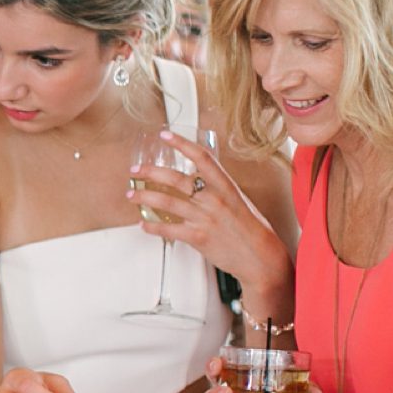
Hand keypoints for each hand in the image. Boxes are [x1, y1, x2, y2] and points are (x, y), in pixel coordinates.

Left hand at [127, 130, 289, 300]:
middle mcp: (214, 199)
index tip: (165, 135)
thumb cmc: (251, 229)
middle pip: (175, 178)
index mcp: (226, 186)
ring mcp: (204, 218)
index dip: (182, 144)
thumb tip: (199, 180)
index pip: (202, 157)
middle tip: (136, 171)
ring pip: (165, 202)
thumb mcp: (239, 201)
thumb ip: (218, 189)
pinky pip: (167, 229)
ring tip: (131, 195)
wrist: (260, 257)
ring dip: (144, 197)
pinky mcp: (197, 237)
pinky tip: (143, 224)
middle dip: (150, 172)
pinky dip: (152, 226)